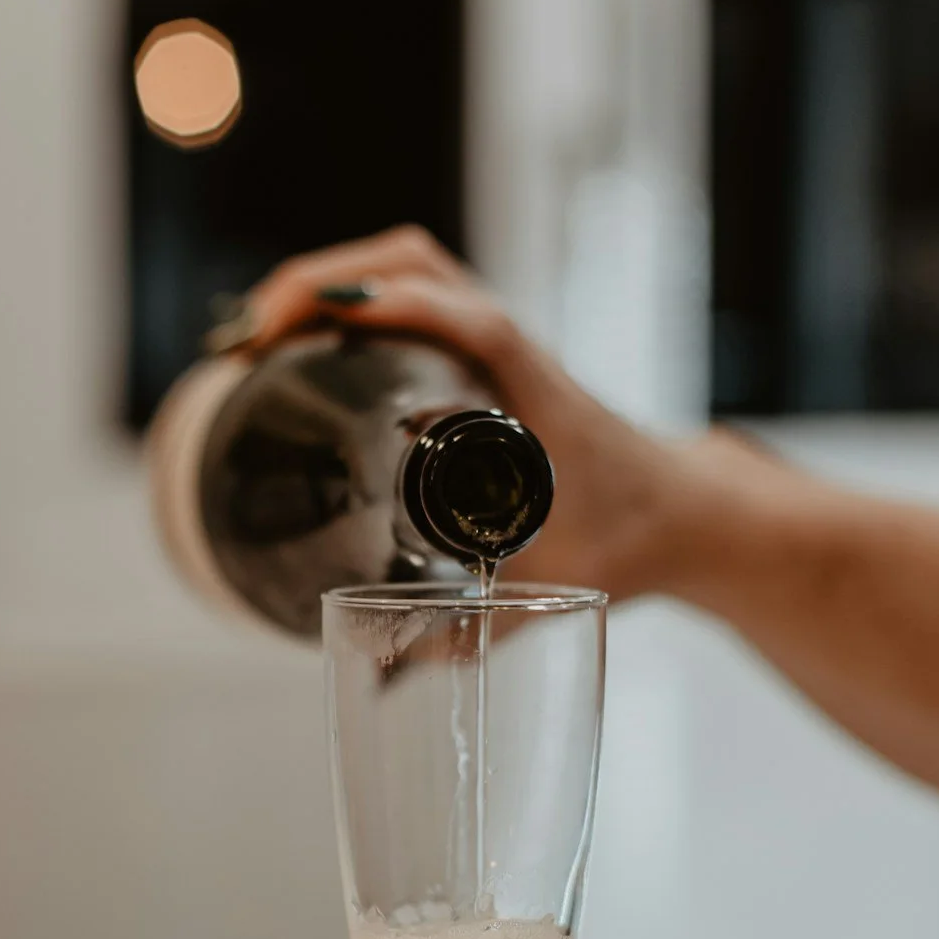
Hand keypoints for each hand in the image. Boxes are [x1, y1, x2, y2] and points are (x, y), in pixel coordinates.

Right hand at [244, 225, 701, 600]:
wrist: (683, 510)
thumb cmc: (630, 540)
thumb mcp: (556, 591)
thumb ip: (473, 633)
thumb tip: (381, 670)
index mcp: (538, 396)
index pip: (471, 323)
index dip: (398, 310)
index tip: (322, 323)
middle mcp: (513, 352)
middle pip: (418, 267)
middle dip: (323, 283)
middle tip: (254, 339)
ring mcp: (495, 342)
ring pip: (411, 268)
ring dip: (330, 281)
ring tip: (259, 333)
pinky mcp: (481, 350)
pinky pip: (413, 295)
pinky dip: (352, 299)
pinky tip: (302, 342)